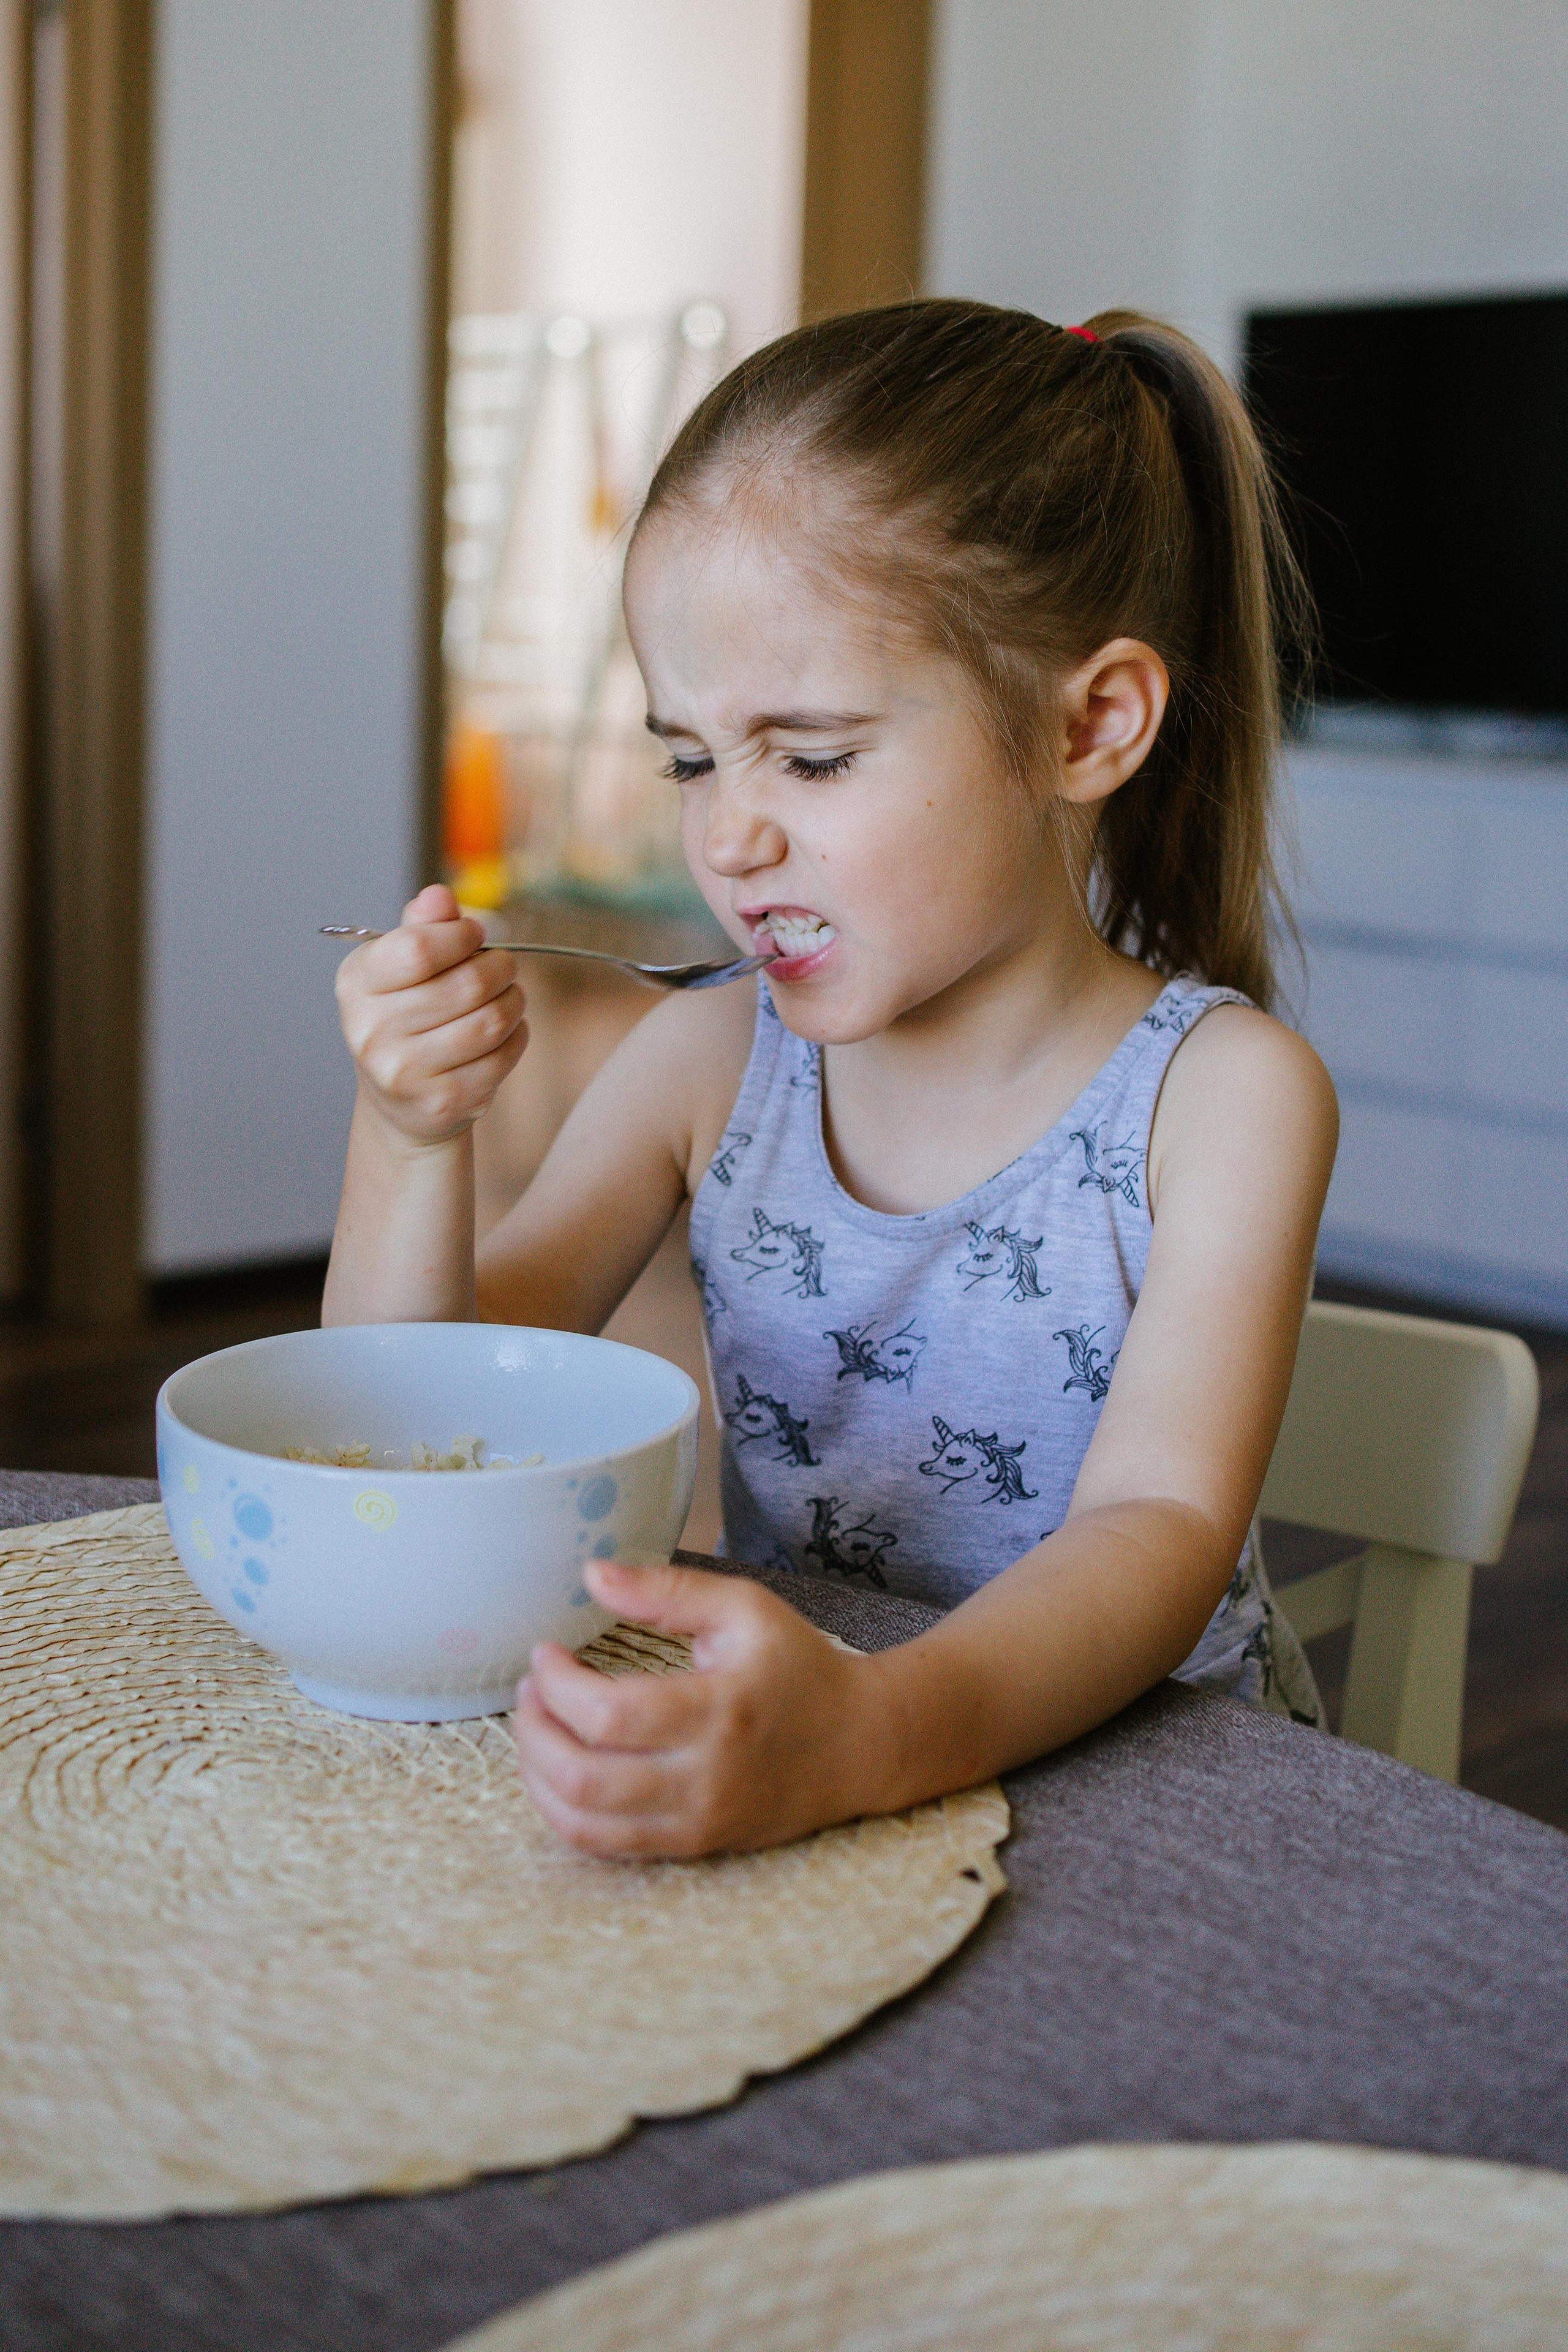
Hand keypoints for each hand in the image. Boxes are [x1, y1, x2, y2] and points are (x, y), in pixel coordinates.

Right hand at [334, 883, 527, 1145]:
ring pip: (491, 1021)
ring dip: (513, 1001)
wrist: (401, 1100)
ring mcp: (404, 1072)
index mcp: (357, 983)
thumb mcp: (402, 966)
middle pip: (467, 984)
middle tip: (503, 966)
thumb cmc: (407, 1016)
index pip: (420, 948)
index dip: (461, 935)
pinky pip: (502, 1057)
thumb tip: (439, 896)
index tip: (474, 935)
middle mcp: (371, 1030)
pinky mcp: (441, 1101)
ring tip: (508, 996)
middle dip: (499, 967)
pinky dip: (516, 1037)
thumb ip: (423, 927)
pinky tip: (505, 1032)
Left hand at [514, 1561, 885, 1856]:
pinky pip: (605, 1846)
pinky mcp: (692, 1844)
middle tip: (529, 1690)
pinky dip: (563, 1812)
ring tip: (536, 1728)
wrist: (860, 1744)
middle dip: (534, 1731)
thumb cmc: (800, 1668)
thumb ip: (668, 1591)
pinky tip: (557, 1771)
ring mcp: (697, 1821)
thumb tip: (592, 1574)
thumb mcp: (745, 1609)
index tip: (544, 1653)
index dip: (557, 1685)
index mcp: (720, 1710)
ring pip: (583, 1822)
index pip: (609, 1716)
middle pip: (583, 1777)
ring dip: (537, 1775)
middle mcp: (705, 1777)